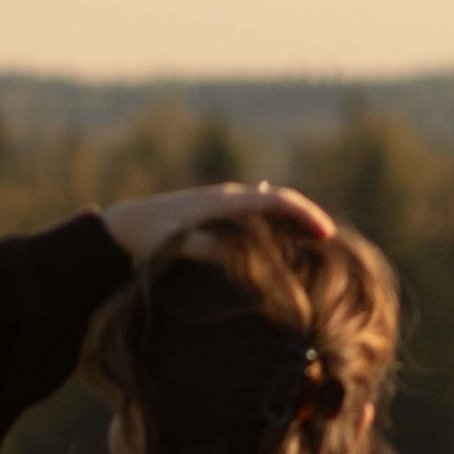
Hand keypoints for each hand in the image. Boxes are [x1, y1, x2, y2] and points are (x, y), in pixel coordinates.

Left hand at [99, 179, 335, 263]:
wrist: (124, 227)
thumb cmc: (150, 237)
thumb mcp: (177, 244)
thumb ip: (206, 247)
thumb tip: (239, 255)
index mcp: (225, 201)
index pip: (278, 200)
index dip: (305, 215)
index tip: (326, 234)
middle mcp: (229, 198)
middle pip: (280, 202)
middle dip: (306, 219)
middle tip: (329, 244)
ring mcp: (223, 205)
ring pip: (269, 209)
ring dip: (291, 224)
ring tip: (312, 247)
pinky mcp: (216, 215)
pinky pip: (255, 217)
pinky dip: (274, 228)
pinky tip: (281, 245)